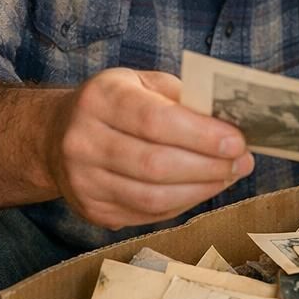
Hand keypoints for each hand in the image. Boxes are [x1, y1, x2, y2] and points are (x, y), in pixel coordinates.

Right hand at [44, 67, 252, 228]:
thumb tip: (231, 122)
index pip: (155, 120)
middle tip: (242, 162)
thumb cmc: (115, 104)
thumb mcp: (143, 83)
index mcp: (99, 98)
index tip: (238, 141)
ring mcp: (83, 181)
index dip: (201, 135)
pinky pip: (147, 214)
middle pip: (155, 164)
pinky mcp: (91, 210)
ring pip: (153, 197)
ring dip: (201, 190)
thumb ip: (183, 98)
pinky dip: (183, 204)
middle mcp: (82, 141)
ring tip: (229, 176)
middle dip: (209, 166)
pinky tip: (202, 188)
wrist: (56, 135)